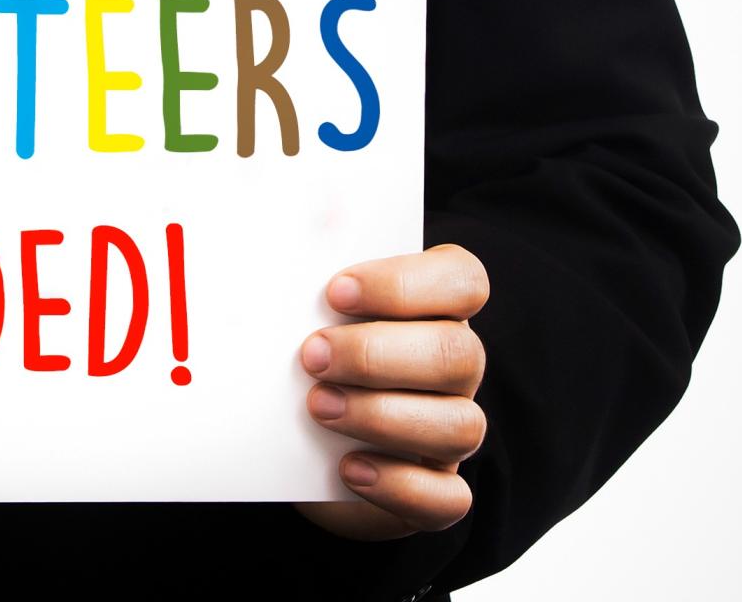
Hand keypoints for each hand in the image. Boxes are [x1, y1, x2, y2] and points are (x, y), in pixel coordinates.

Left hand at [295, 243, 488, 540]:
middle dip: (377, 355)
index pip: (462, 281)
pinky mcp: (437, 488)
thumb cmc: (304, 358)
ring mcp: (451, 428)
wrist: (295, 444)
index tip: (335, 291)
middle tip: (311, 356)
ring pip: (461, 426)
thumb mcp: (299, 313)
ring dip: (383, 417)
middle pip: (458, 354)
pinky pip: (448, 498)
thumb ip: (305, 279)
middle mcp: (455, 366)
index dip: (405, 284)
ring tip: (316, 407)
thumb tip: (279, 243)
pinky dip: (399, 485)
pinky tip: (348, 469)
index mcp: (436, 308)